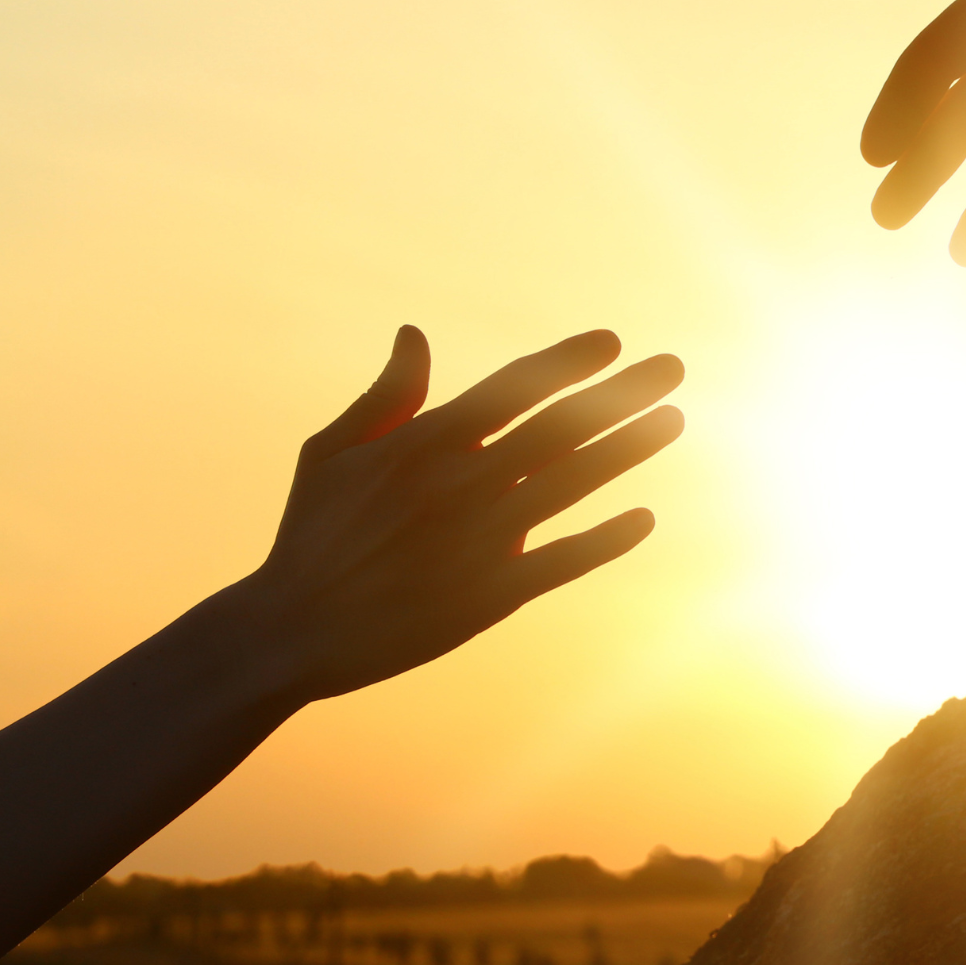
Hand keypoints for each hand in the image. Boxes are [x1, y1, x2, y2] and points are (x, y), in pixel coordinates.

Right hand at [241, 327, 683, 701]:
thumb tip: (415, 333)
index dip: (566, 362)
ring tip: (674, 420)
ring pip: (571, 485)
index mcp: (423, 443)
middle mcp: (460, 485)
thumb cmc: (310, 534)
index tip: (611, 341)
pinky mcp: (489, 596)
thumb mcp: (332, 452)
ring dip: (627, 450)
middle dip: (621, 393)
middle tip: (674, 366)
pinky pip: (562, 562)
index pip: (513, 388)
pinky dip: (605, 540)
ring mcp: (478, 541)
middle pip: (559, 428)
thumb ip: (386, 396)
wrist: (291, 631)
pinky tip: (643, 518)